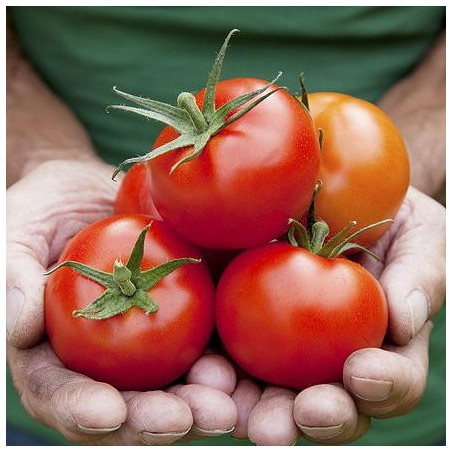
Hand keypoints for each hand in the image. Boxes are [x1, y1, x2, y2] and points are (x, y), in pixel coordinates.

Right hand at [6, 160, 237, 444]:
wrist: (100, 191)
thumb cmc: (48, 210)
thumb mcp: (18, 230)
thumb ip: (12, 276)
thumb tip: (18, 328)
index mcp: (56, 349)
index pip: (61, 391)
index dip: (81, 408)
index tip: (108, 412)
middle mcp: (106, 358)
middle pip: (127, 404)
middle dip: (153, 419)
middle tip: (184, 419)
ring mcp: (151, 342)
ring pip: (175, 387)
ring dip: (201, 404)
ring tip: (227, 407)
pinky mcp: (188, 317)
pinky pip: (208, 343)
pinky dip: (228, 363)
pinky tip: (244, 368)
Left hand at [230, 187, 444, 444]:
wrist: (328, 188)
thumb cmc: (382, 216)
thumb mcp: (416, 235)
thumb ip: (419, 274)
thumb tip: (406, 320)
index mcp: (372, 344)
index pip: (385, 381)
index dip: (382, 387)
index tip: (361, 372)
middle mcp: (321, 357)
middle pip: (318, 405)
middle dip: (307, 419)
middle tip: (291, 419)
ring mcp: (274, 344)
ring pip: (261, 394)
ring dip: (247, 410)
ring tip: (230, 411)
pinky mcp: (233, 322)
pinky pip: (218, 353)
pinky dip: (207, 372)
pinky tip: (198, 373)